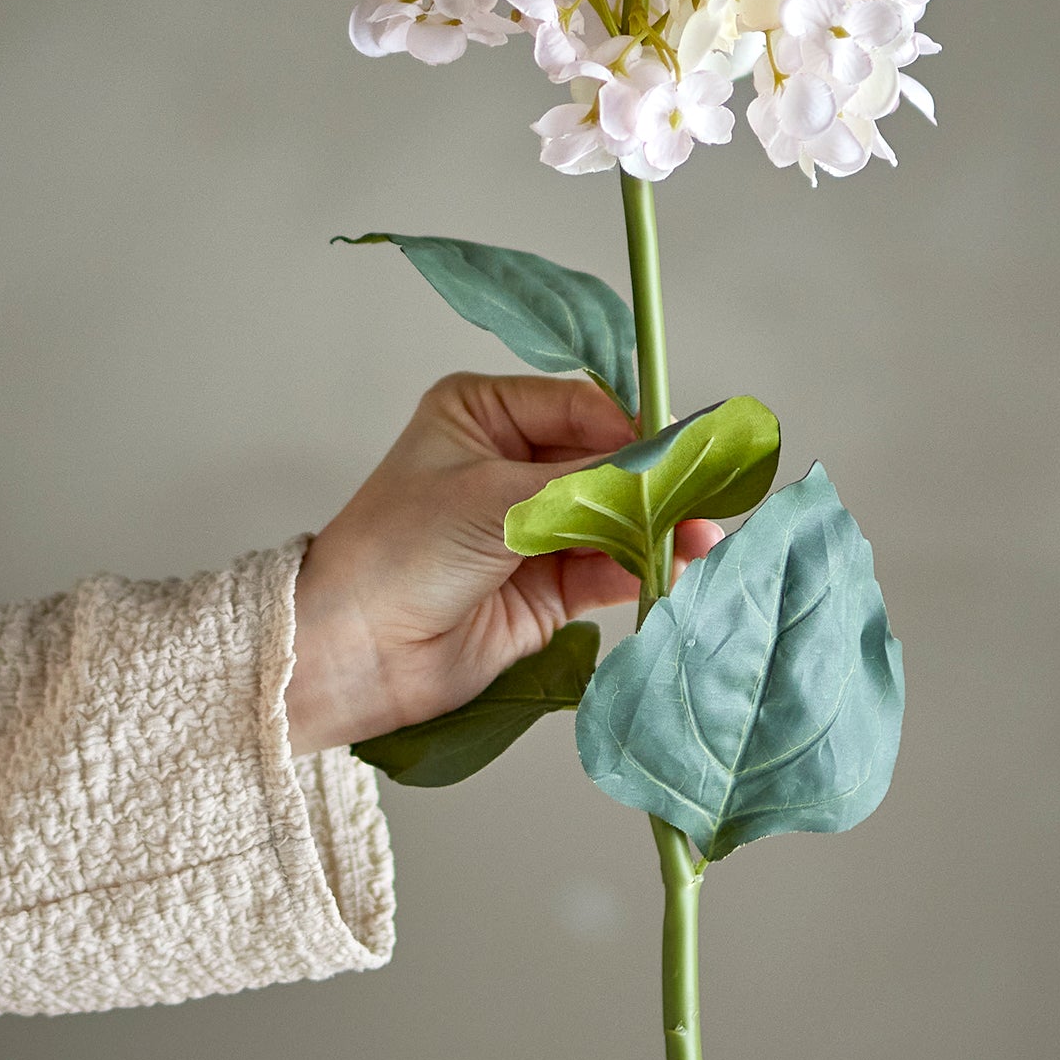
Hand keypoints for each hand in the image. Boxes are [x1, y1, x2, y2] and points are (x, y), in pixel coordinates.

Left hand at [284, 373, 719, 755]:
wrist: (351, 653)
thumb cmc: (396, 553)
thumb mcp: (494, 499)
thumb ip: (588, 484)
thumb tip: (668, 460)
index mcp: (483, 414)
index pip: (581, 406)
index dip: (634, 426)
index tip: (683, 447)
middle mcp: (511, 463)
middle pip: (606, 461)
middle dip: (654, 481)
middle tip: (707, 492)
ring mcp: (531, 527)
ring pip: (615, 517)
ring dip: (657, 527)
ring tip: (702, 535)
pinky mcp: (546, 587)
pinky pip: (608, 568)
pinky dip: (642, 568)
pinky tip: (675, 565)